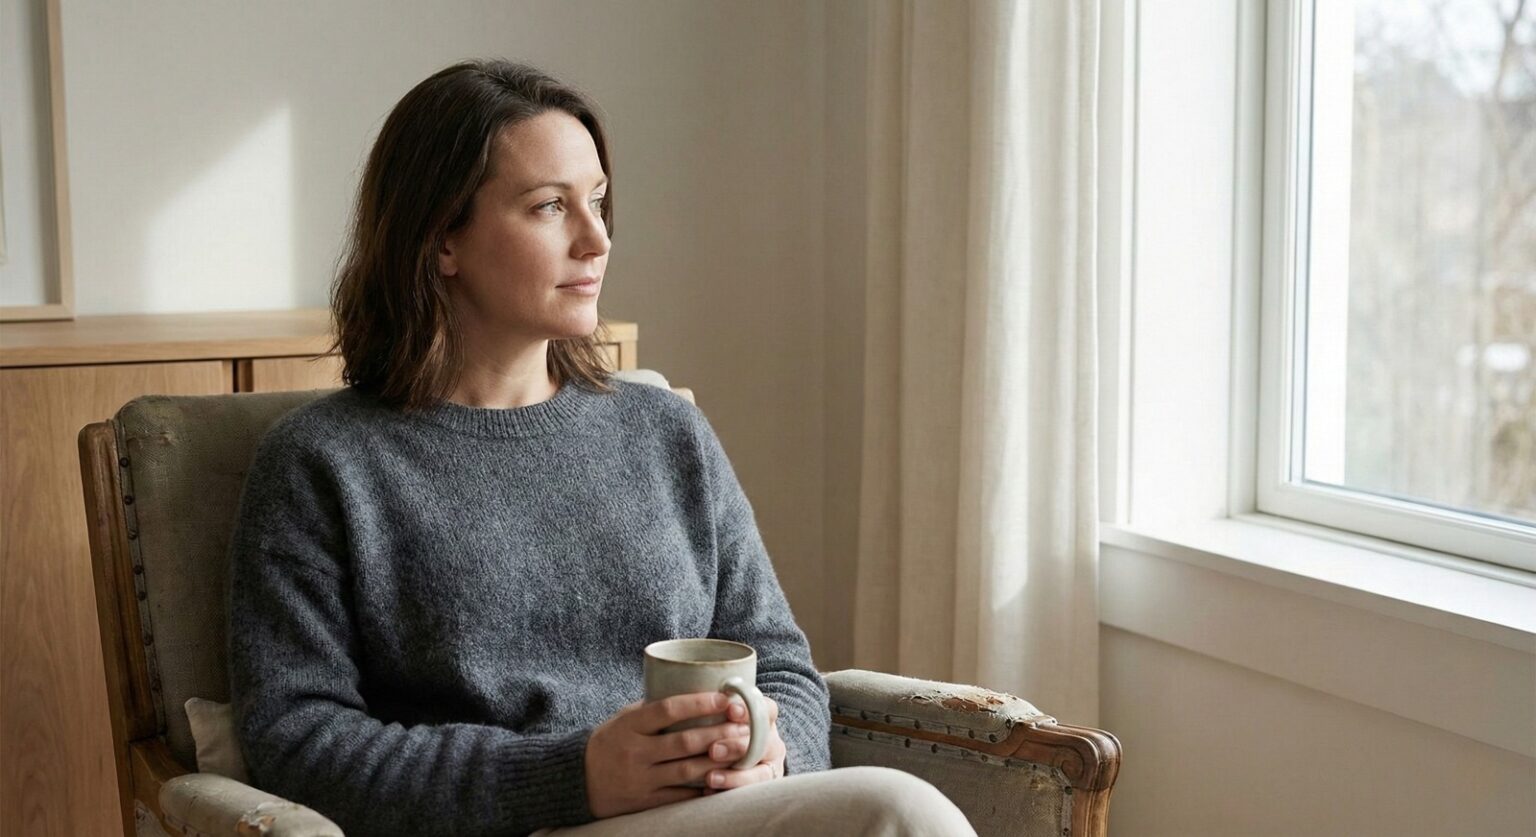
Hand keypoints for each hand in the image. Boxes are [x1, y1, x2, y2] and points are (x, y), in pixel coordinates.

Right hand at [585, 693, 752, 818]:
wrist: (577, 780)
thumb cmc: (609, 742)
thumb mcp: (624, 719)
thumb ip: (653, 708)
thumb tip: (694, 689)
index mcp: (630, 725)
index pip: (668, 709)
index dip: (699, 703)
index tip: (725, 698)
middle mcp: (635, 752)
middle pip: (684, 741)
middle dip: (719, 733)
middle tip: (745, 727)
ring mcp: (640, 779)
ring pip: (686, 769)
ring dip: (718, 760)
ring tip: (742, 751)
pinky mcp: (645, 802)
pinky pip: (680, 796)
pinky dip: (702, 788)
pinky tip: (724, 779)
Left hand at [700, 696, 785, 794]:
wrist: (746, 759)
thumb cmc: (724, 729)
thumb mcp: (723, 715)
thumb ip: (715, 707)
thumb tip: (686, 691)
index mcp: (765, 718)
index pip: (766, 709)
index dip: (750, 710)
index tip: (730, 711)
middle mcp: (772, 742)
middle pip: (763, 742)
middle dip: (736, 746)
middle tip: (713, 750)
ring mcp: (771, 766)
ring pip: (761, 773)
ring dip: (735, 776)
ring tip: (710, 778)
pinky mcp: (764, 788)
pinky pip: (752, 794)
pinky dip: (730, 793)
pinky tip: (709, 794)